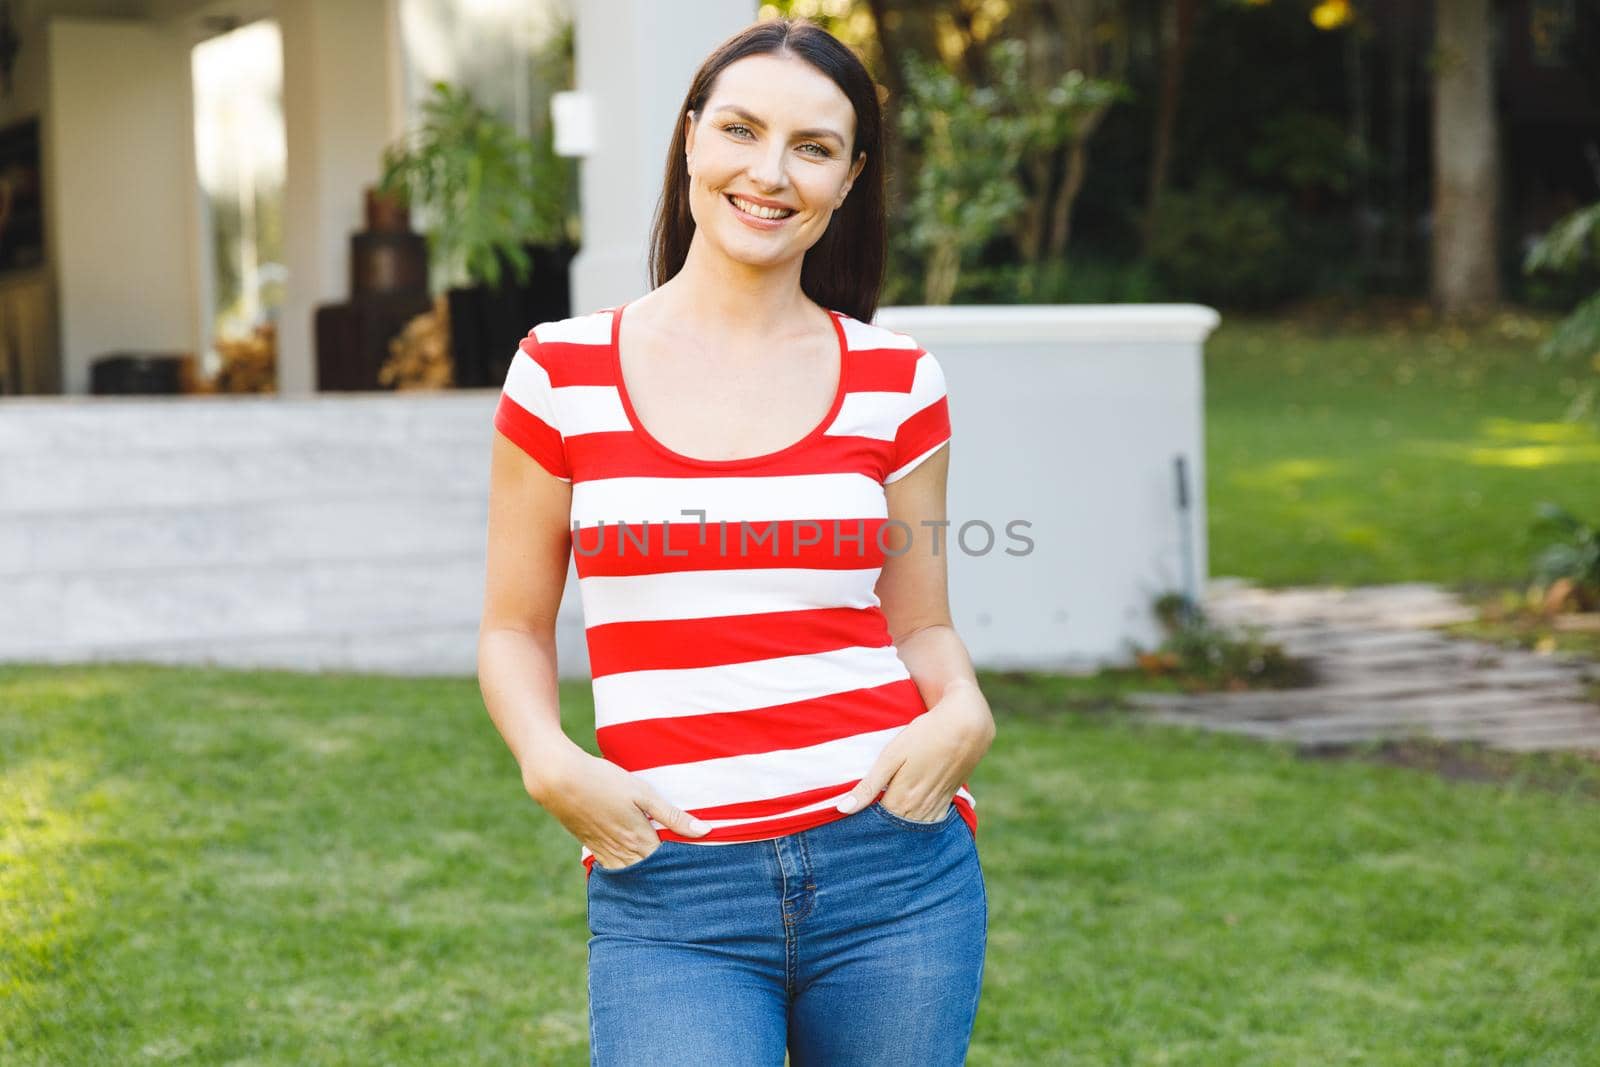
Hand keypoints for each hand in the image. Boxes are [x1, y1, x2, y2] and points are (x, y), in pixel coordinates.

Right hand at [523, 746, 711, 868]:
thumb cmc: (605, 781)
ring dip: (647, 880)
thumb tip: (705, 832)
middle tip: (687, 886)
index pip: (669, 865)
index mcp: (640, 840)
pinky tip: (635, 872)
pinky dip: (627, 874)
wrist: (560, 781)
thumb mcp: (644, 793)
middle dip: (667, 880)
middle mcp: (623, 853)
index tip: (700, 873)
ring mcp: (605, 853)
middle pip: (651, 876)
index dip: (684, 869)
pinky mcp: (592, 848)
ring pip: (632, 876)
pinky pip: (614, 870)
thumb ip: (674, 816)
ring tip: (665, 884)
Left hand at [834, 678, 993, 820]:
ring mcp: (936, 806)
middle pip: (894, 830)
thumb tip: (843, 809)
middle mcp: (919, 809)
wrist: (966, 726)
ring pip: (913, 830)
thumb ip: (868, 786)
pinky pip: (930, 823)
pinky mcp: (948, 800)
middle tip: (864, 833)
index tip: (850, 826)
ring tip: (884, 831)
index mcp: (901, 799)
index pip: (876, 825)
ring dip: (899, 832)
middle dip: (880, 832)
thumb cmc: (924, 736)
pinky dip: (918, 826)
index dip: (863, 826)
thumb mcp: (891, 756)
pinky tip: (910, 821)